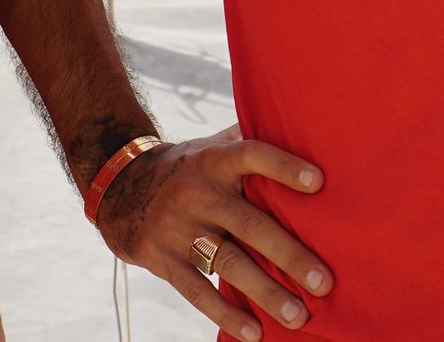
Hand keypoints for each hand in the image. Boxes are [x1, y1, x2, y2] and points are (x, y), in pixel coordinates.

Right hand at [95, 125, 330, 340]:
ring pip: (227, 262)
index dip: (283, 166)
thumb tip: (302, 123)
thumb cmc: (186, 168)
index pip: (251, 155)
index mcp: (213, 160)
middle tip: (324, 282)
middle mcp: (196, 191)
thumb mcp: (209, 146)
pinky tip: (255, 334)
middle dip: (288, 253)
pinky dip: (227, 315)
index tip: (318, 183)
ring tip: (299, 316)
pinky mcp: (161, 258)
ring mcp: (176, 227)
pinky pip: (197, 291)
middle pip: (248, 223)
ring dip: (266, 292)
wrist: (119, 186)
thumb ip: (247, 140)